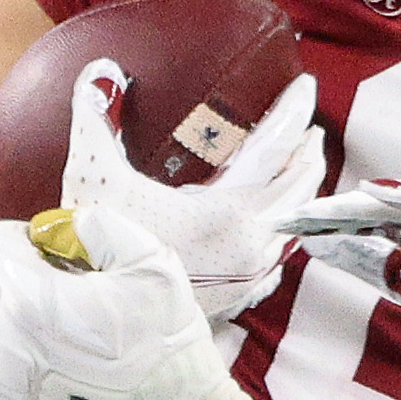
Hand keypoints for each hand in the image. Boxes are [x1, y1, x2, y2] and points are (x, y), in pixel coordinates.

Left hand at [0, 207, 332, 399]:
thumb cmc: (163, 337)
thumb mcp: (151, 261)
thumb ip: (100, 225)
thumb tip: (62, 223)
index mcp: (31, 295)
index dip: (28, 238)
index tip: (56, 252)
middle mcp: (1, 333)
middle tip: (36, 275)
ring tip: (9, 309)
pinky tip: (7, 345)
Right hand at [62, 61, 325, 318]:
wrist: (94, 327)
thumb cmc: (95, 254)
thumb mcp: (93, 178)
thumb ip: (97, 118)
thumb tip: (100, 71)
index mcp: (230, 214)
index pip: (279, 152)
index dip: (295, 115)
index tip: (306, 88)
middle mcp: (250, 248)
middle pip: (298, 191)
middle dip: (306, 155)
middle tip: (307, 129)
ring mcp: (246, 280)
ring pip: (290, 228)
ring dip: (295, 195)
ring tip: (294, 172)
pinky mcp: (233, 302)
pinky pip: (274, 260)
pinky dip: (279, 233)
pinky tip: (269, 230)